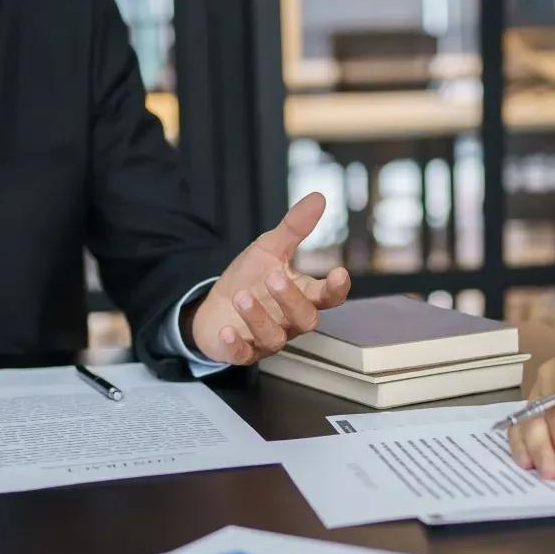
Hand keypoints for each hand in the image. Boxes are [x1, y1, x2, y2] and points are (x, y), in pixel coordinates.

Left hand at [189, 192, 350, 364]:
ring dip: (259, 317)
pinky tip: (227, 330)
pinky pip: (242, 356)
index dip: (336, 288)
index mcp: (302, 296)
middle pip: (306, 320)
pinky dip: (235, 345)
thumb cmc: (250, 279)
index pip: (328, 297)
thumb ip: (294, 228)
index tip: (340, 273)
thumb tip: (318, 197)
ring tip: (241, 296)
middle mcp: (289, 321)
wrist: (214, 306)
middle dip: (291, 300)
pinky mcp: (241, 352)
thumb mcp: (269, 249)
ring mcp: (266, 340)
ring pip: (274, 338)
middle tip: (274, 277)